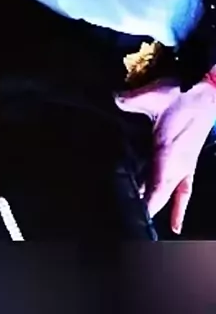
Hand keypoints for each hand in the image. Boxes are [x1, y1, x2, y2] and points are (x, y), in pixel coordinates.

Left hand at [115, 78, 215, 233]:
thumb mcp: (153, 95)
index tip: (128, 218)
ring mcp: (183, 167)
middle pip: (158, 197)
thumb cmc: (182, 95)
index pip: (154, 191)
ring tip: (139, 217)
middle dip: (143, 208)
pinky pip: (184, 192)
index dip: (142, 207)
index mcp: (167, 155)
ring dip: (155, 204)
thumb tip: (113, 98)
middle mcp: (176, 166)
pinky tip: (176, 224)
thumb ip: (130, 99)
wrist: (208, 93)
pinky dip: (179, 208)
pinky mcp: (188, 163)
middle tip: (125, 219)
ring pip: (168, 195)